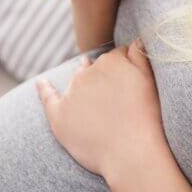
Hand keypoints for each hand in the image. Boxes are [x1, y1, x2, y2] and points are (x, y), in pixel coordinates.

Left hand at [35, 38, 168, 180]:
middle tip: (115, 94)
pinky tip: (41, 83)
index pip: (117, 56)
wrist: (131, 153)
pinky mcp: (59, 115)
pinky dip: (44, 88)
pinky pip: (48, 96)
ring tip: (90, 94)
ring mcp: (72, 93)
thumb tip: (136, 38)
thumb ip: (140, 54)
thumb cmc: (146, 118)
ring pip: (77, 80)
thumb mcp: (150, 78)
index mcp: (111, 61)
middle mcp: (88, 73)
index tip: (131, 81)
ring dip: (82, 82)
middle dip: (103, 75)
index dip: (125, 67)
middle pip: (95, 68)